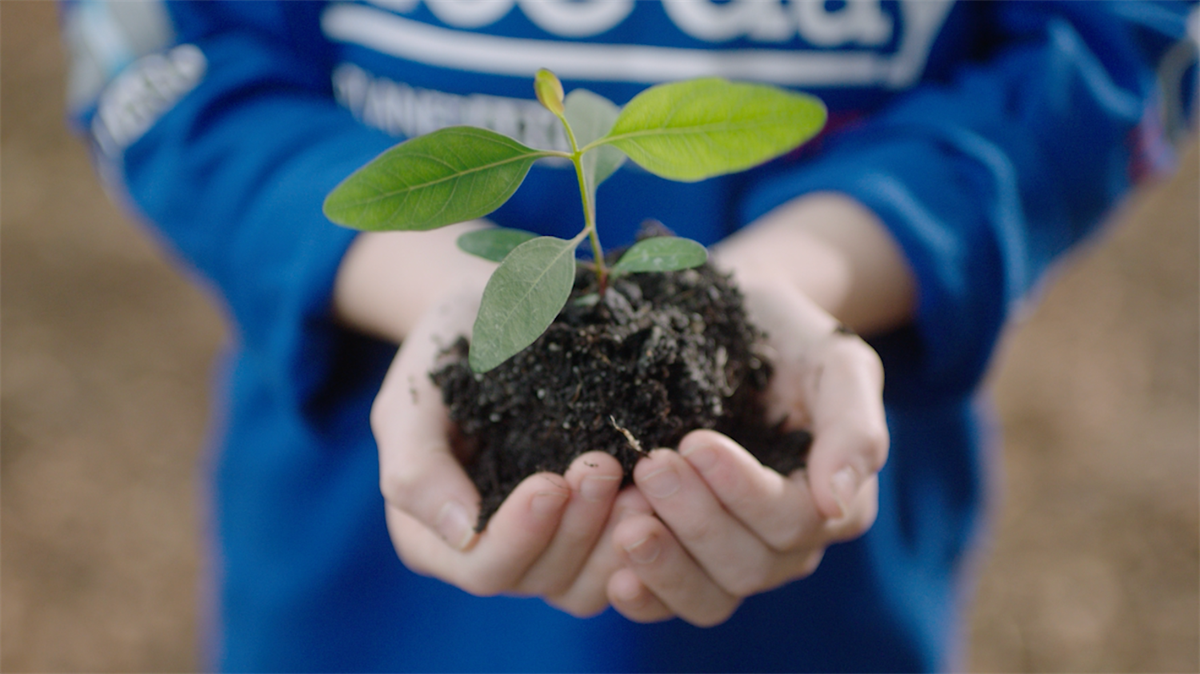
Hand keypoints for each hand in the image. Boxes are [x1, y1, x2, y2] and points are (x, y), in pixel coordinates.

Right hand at [372, 288, 637, 615]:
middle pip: (539, 577)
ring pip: (584, 584)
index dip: (520, 535)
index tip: (552, 481)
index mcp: (433, 536)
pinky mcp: (588, 530)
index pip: (482, 566)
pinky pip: (619, 565)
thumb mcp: (415, 396)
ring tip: (644, 486)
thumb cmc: (449, 349)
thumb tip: (461, 532)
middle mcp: (490, 552)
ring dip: (617, 540)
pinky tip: (662, 496)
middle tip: (605, 465)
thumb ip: (417, 466)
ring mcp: (544, 546)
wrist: (499, 313)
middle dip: (577, 527)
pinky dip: (642, 538)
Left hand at [605, 193, 903, 626]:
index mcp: (829, 500)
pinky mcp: (684, 557)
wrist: (730, 320)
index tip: (695, 442)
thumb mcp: (836, 363)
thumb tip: (836, 504)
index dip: (743, 491)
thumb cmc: (787, 338)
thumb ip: (853, 427)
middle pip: (748, 566)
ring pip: (711, 598)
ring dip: (666, 566)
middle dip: (696, 519)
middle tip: (651, 464)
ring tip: (627, 524)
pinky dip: (644, 597)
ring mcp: (732, 556)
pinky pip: (668, 604)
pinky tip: (615, 577)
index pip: (793, 521)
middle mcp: (785, 543)